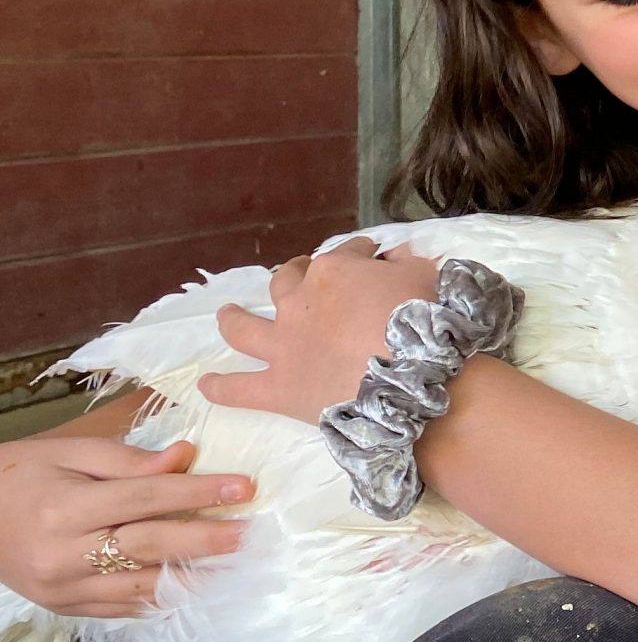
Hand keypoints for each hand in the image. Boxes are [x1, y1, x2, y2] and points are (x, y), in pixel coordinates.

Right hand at [0, 434, 251, 616]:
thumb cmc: (24, 474)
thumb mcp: (71, 453)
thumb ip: (129, 459)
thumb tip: (186, 457)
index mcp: (64, 508)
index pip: (145, 499)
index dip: (198, 493)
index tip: (244, 487)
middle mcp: (63, 554)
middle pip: (149, 547)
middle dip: (206, 541)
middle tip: (250, 534)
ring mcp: (63, 589)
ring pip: (141, 587)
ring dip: (195, 578)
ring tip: (237, 566)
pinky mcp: (66, 608)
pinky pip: (123, 610)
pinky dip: (162, 600)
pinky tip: (197, 589)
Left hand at [202, 239, 444, 427]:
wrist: (411, 381)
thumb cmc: (425, 323)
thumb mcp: (427, 277)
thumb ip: (408, 263)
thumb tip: (400, 255)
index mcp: (333, 271)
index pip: (347, 252)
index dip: (363, 254)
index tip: (375, 257)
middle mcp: (298, 303)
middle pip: (287, 281)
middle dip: (293, 273)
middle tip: (301, 274)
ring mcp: (282, 346)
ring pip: (244, 328)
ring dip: (233, 319)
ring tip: (226, 314)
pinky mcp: (277, 388)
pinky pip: (238, 389)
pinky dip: (220, 386)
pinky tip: (207, 383)